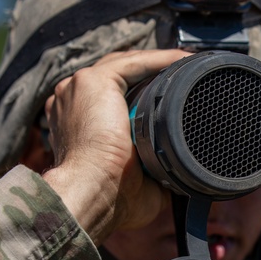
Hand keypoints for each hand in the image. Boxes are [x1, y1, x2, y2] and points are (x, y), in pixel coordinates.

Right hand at [40, 49, 190, 243]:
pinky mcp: (93, 81)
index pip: (111, 99)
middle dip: (152, 76)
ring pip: (126, 66)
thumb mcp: (138, 184)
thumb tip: (183, 178)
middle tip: (184, 81)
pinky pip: (133, 62)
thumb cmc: (110, 199)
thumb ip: (155, 173)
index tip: (168, 100)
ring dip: (158, 65)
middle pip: (119, 78)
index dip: (140, 96)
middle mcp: (71, 101)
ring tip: (189, 67)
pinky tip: (183, 60)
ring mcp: (78, 88)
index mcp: (76, 124)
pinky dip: (160, 60)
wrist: (95, 195)